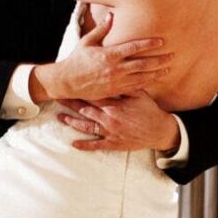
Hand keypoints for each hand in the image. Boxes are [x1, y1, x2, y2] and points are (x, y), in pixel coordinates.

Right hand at [29, 13, 171, 102]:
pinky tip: (153, 81)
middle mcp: (114, 69)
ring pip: (141, 78)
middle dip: (159, 60)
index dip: (149, 44)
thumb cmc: (76, 60)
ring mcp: (115, 82)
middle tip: (172, 56)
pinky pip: (133, 88)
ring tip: (167, 70)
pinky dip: (145, 84)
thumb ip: (101, 29)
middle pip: (142, 64)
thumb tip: (111, 15)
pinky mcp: (114, 92)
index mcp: (109, 55)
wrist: (66, 82)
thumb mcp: (87, 42)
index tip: (161, 41)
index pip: (134, 47)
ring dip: (156, 73)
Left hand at [58, 91, 181, 152]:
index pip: (93, 95)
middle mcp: (109, 118)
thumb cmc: (150, 111)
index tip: (69, 85)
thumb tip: (116, 72)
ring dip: (72, 122)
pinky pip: (96, 145)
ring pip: (87, 126)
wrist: (159, 131)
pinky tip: (74, 144)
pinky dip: (85, 145)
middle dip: (71, 103)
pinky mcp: (114, 143)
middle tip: (58, 98)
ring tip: (60, 117)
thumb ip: (126, 85)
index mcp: (114, 104)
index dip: (80, 90)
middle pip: (85, 109)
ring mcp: (110, 131)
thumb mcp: (139, 94)